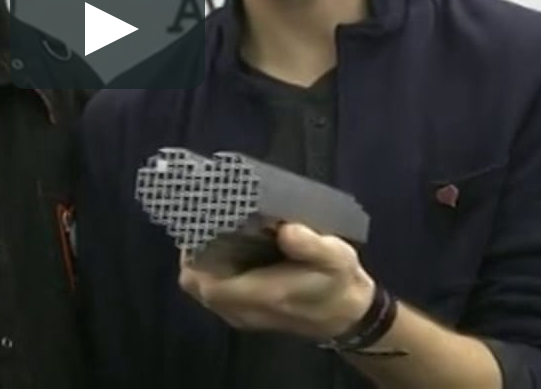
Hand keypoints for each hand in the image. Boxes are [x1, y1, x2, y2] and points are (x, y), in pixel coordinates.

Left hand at [178, 223, 375, 339]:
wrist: (347, 316)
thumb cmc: (338, 283)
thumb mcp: (336, 258)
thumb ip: (312, 245)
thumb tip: (286, 229)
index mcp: (262, 295)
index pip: (207, 283)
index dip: (194, 256)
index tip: (200, 225)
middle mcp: (245, 310)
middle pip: (196, 286)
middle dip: (193, 256)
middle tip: (204, 224)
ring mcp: (242, 315)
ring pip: (202, 291)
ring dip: (201, 264)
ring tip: (212, 233)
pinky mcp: (245, 313)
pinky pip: (214, 294)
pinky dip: (211, 273)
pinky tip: (224, 250)